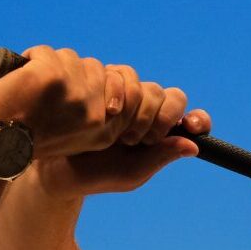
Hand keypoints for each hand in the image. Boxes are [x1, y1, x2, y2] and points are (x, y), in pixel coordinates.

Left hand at [0, 45, 112, 159]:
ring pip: (69, 57)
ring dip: (48, 63)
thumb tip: (104, 74)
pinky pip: (45, 52)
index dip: (93, 79)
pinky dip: (28, 58)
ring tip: (32, 86)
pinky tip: (19, 76)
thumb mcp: (76, 136)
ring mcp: (75, 92)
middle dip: (70, 70)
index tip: (70, 87)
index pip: (116, 84)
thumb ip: (93, 112)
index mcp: (105, 130)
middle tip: (48, 90)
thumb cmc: (32, 139)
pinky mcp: (52, 76)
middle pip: (93, 67)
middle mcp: (95, 112)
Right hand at [32, 67, 211, 198]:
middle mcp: (144, 108)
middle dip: (158, 116)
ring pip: (143, 83)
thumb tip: (193, 146)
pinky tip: (103, 113)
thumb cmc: (97, 175)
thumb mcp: (132, 172)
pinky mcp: (101, 81)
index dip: (196, 118)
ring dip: (134, 107)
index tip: (192, 126)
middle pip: (166, 95)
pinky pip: (117, 74)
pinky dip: (114, 93)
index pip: (187, 116)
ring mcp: (122, 93)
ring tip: (116, 132)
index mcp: (158, 130)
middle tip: (139, 140)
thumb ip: (161, 157)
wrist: (55, 166)